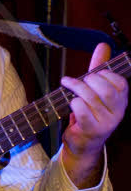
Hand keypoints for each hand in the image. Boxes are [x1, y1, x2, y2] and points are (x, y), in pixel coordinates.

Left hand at [60, 43, 127, 186]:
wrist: (83, 145)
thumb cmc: (89, 114)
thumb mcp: (96, 91)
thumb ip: (99, 69)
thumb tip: (103, 45)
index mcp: (121, 101)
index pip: (120, 82)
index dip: (104, 75)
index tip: (92, 75)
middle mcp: (118, 112)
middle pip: (106, 89)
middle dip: (89, 80)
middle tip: (78, 80)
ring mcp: (106, 123)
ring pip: (91, 98)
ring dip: (76, 88)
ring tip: (68, 84)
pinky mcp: (91, 130)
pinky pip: (81, 110)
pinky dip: (73, 103)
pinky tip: (70, 103)